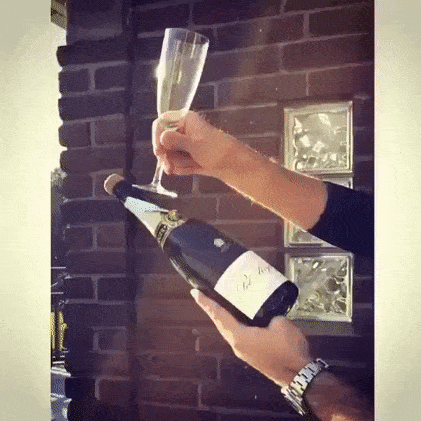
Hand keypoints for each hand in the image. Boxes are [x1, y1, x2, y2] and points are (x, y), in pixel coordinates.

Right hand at [153, 111, 243, 177]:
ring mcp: (183, 144)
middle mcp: (182, 130)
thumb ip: (177, 141)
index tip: (159, 151)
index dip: (157, 137)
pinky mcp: (185, 156)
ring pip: (168, 155)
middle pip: (162, 142)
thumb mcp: (196, 145)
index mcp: (184, 119)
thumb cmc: (217, 150)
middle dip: (166, 156)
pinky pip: (175, 163)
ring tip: (187, 167)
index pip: (161, 123)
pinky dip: (181, 168)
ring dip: (175, 164)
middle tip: (169, 167)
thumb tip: (162, 137)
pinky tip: (192, 168)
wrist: (231, 165)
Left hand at [190, 289, 312, 387]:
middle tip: (203, 294)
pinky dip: (235, 323)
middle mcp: (237, 345)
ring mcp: (244, 351)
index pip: (220, 316)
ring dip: (223, 317)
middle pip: (221, 323)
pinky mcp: (252, 354)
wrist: (299, 376)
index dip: (207, 303)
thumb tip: (266, 316)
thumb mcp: (280, 324)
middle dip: (212, 309)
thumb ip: (270, 315)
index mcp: (240, 337)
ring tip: (220, 303)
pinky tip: (241, 317)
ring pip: (229, 330)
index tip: (195, 292)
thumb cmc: (288, 349)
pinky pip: (239, 334)